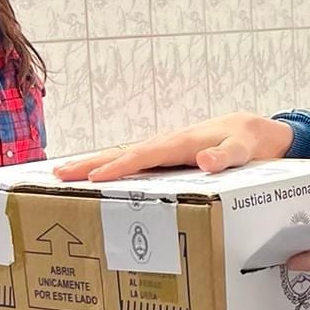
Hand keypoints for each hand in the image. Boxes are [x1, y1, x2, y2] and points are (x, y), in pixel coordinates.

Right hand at [53, 114, 292, 182]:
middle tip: (57, 175)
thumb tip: (204, 161)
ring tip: (61, 175)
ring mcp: (162, 149)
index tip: (92, 178)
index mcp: (181, 143)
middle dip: (90, 163)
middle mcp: (166, 143)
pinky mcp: (163, 156)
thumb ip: (226, 157)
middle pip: (122, 153)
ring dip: (92, 164)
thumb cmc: (247, 141)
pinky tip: (92, 177)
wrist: (252, 131)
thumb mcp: (243, 150)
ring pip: (122, 156)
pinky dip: (108, 166)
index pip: (143, 156)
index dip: (118, 168)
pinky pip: (132, 161)